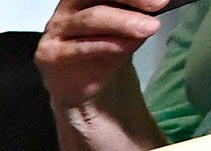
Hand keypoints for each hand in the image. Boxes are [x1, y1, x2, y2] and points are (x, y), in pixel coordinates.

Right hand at [37, 0, 167, 108]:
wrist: (82, 83)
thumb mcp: (128, 26)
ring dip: (123, 22)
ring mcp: (57, 29)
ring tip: (150, 28)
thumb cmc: (106, 47)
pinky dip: (107, 45)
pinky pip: (80, 48)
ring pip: (92, 18)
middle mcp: (68, 6)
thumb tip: (159, 4)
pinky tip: (126, 46)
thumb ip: (138, 14)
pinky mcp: (50, 54)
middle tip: (160, 4)